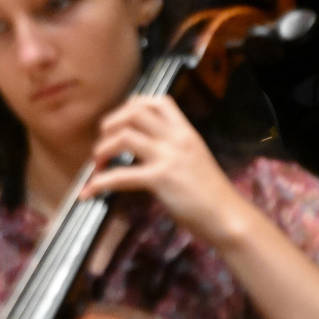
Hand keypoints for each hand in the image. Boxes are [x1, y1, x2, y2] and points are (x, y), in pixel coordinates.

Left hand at [82, 95, 248, 244]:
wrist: (229, 217)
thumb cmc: (211, 194)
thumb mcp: (194, 159)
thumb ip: (172, 149)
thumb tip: (143, 147)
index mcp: (186, 133)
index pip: (159, 101)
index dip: (132, 106)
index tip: (120, 121)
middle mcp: (177, 139)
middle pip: (134, 112)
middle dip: (110, 123)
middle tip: (103, 142)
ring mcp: (169, 157)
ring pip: (123, 136)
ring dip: (102, 149)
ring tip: (97, 164)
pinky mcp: (160, 179)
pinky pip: (120, 175)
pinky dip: (99, 182)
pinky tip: (89, 192)